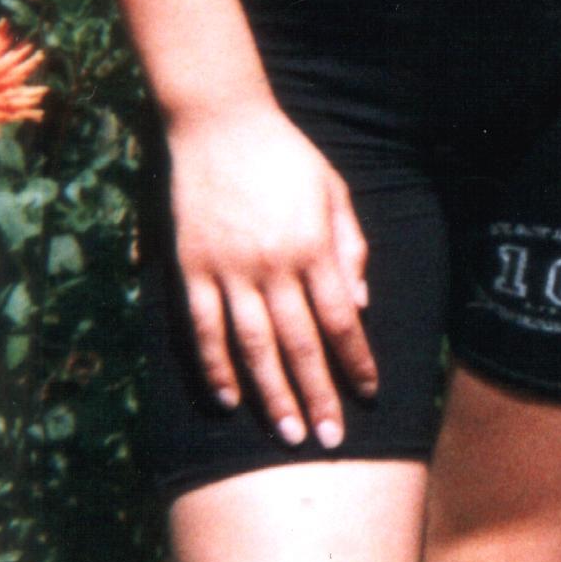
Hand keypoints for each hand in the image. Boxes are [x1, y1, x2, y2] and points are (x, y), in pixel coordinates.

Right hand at [166, 99, 377, 444]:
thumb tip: (360, 306)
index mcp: (313, 247)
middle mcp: (274, 265)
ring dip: (273, 395)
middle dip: (320, 396)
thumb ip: (349, 248)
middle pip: (301, 345)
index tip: (369, 395)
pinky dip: (215, 368)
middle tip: (330, 441)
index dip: (357, 362)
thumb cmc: (286, 155)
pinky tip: (229, 399)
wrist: (220, 120)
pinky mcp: (191, 268)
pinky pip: (203, 329)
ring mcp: (229, 269)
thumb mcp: (333, 191)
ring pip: (253, 347)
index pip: (342, 321)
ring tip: (289, 434)